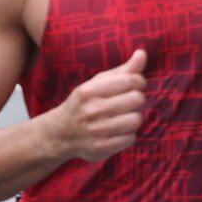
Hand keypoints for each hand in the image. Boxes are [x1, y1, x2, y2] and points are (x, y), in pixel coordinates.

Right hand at [49, 49, 147, 163]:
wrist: (59, 134)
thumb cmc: (84, 103)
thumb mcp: (97, 83)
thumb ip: (123, 70)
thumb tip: (142, 53)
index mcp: (89, 91)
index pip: (130, 80)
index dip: (139, 82)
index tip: (134, 85)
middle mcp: (91, 110)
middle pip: (137, 99)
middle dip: (136, 100)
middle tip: (127, 102)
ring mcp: (95, 131)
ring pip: (136, 119)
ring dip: (134, 117)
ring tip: (123, 116)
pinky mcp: (101, 148)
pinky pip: (131, 138)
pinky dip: (128, 134)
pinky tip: (118, 131)